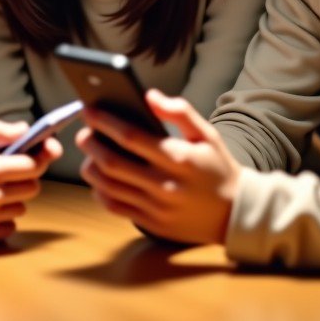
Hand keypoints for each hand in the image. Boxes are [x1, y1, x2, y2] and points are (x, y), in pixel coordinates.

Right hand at [0, 121, 61, 240]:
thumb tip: (26, 129)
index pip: (35, 164)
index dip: (43, 155)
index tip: (44, 149)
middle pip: (32, 187)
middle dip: (28, 175)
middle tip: (12, 167)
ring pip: (22, 207)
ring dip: (17, 196)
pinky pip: (9, 227)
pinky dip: (6, 218)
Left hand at [77, 90, 239, 244]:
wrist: (236, 213)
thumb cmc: (218, 167)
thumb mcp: (206, 134)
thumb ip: (179, 111)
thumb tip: (148, 95)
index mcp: (178, 158)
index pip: (130, 137)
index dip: (105, 122)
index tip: (89, 110)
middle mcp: (164, 184)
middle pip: (112, 162)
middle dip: (90, 143)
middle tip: (83, 132)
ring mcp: (157, 208)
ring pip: (109, 186)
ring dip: (90, 167)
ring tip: (88, 153)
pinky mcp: (152, 224)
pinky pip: (115, 207)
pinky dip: (100, 191)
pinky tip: (98, 178)